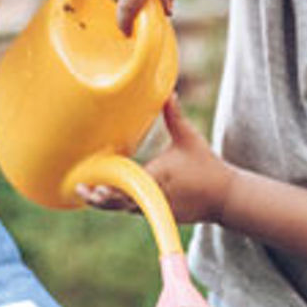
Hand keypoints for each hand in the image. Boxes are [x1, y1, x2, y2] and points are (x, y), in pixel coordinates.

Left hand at [77, 96, 233, 223]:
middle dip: (100, 198)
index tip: (93, 185)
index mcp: (158, 177)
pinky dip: (120, 204)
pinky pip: (134, 209)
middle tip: (81, 190)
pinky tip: (104, 198)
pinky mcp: (159, 214)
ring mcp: (156, 208)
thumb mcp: (189, 138)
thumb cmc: (206, 165)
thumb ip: (174, 116)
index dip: (110, 187)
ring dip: (106, 203)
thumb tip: (168, 92)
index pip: (129, 184)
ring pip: (125, 208)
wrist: (225, 197)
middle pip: (120, 201)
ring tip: (86, 195)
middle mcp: (154, 195)